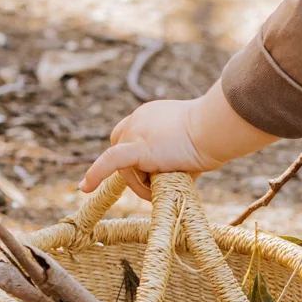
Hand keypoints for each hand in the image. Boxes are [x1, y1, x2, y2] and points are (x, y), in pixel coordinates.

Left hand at [80, 85, 277, 197]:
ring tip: (169, 184)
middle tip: (156, 184)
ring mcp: (135, 132)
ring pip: (126, 170)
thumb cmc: (214, 136)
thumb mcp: (190, 141)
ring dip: (143, 185)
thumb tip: (179, 173)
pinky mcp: (138, 148)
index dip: (131, 157)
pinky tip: (85, 187)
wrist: (216, 129)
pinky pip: (111, 163)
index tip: (143, 169)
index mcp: (148, 114)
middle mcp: (136, 120)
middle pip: (120, 152)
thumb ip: (174, 154)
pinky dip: (96, 174)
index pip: (127, 135)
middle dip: (135, 173)